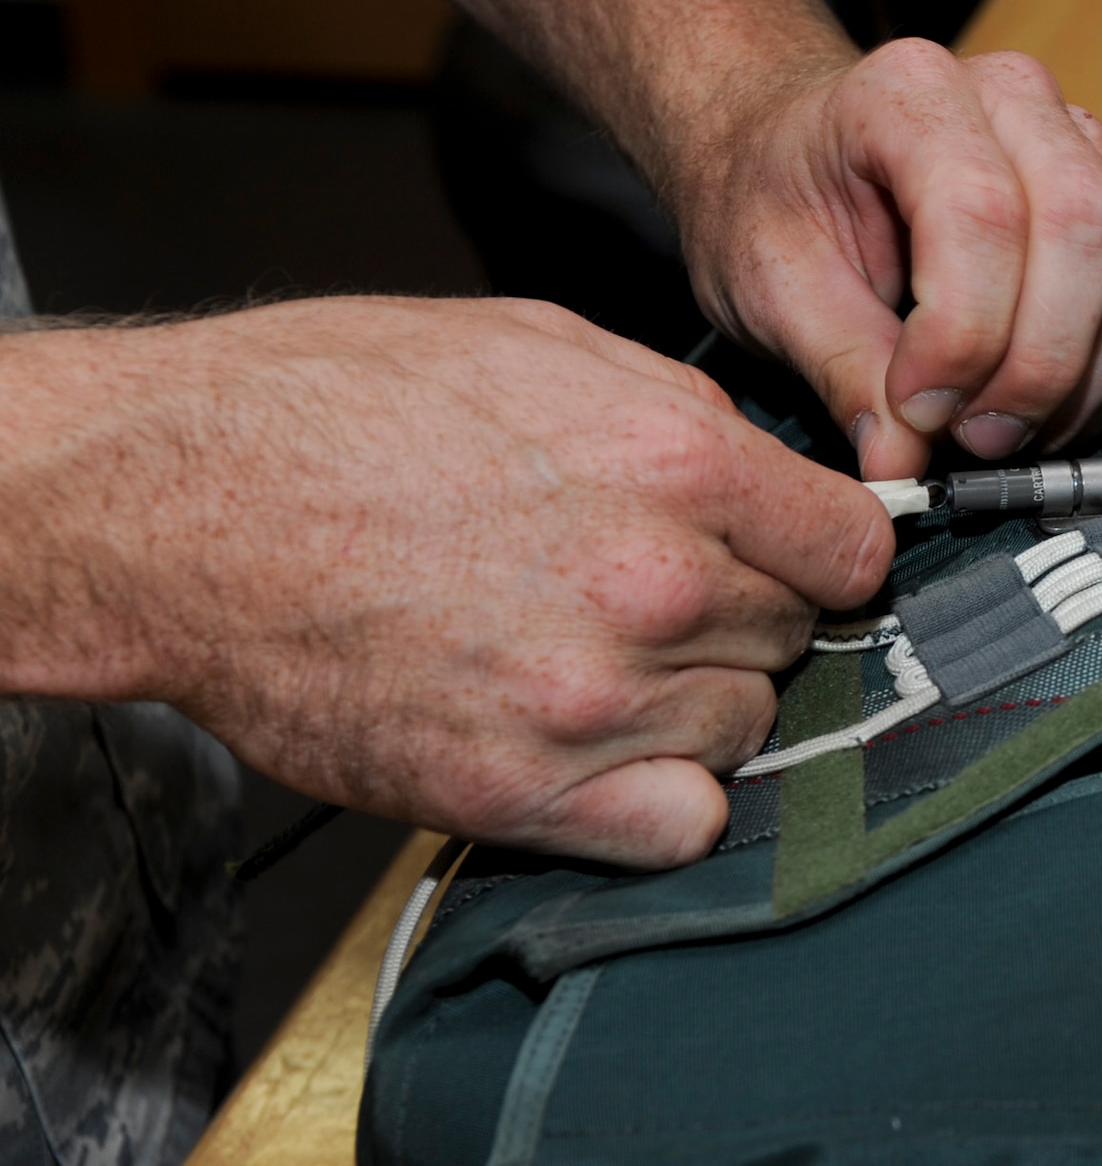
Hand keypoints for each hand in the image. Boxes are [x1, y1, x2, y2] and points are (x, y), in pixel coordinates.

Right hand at [0, 297, 891, 867]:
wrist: (177, 504)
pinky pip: (679, 826)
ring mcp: (588, 701)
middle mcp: (652, 586)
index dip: (826, 550)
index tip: (795, 556)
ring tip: (602, 653)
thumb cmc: (337, 406)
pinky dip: (661, 796)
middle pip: (796, 636)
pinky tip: (604, 743)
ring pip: (745, 728)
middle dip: (746, 612)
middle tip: (655, 590)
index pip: (853, 547)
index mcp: (674, 461)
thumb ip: (684, 417)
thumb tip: (770, 477)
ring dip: (698, 700)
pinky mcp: (515, 795)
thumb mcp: (541, 346)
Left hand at [676, 40, 1101, 479]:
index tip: (915, 411)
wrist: (796, 163)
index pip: (980, 210)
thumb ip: (842, 369)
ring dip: (1070, 390)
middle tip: (969, 442)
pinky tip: (1031, 420)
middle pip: (1080, 231)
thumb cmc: (777, 204)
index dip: (961, 333)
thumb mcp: (774, 284)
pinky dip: (1100, 389)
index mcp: (911, 91)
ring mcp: (1080, 149)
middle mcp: (1016, 99)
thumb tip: (902, 468)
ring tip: (989, 439)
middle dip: (1034, 366)